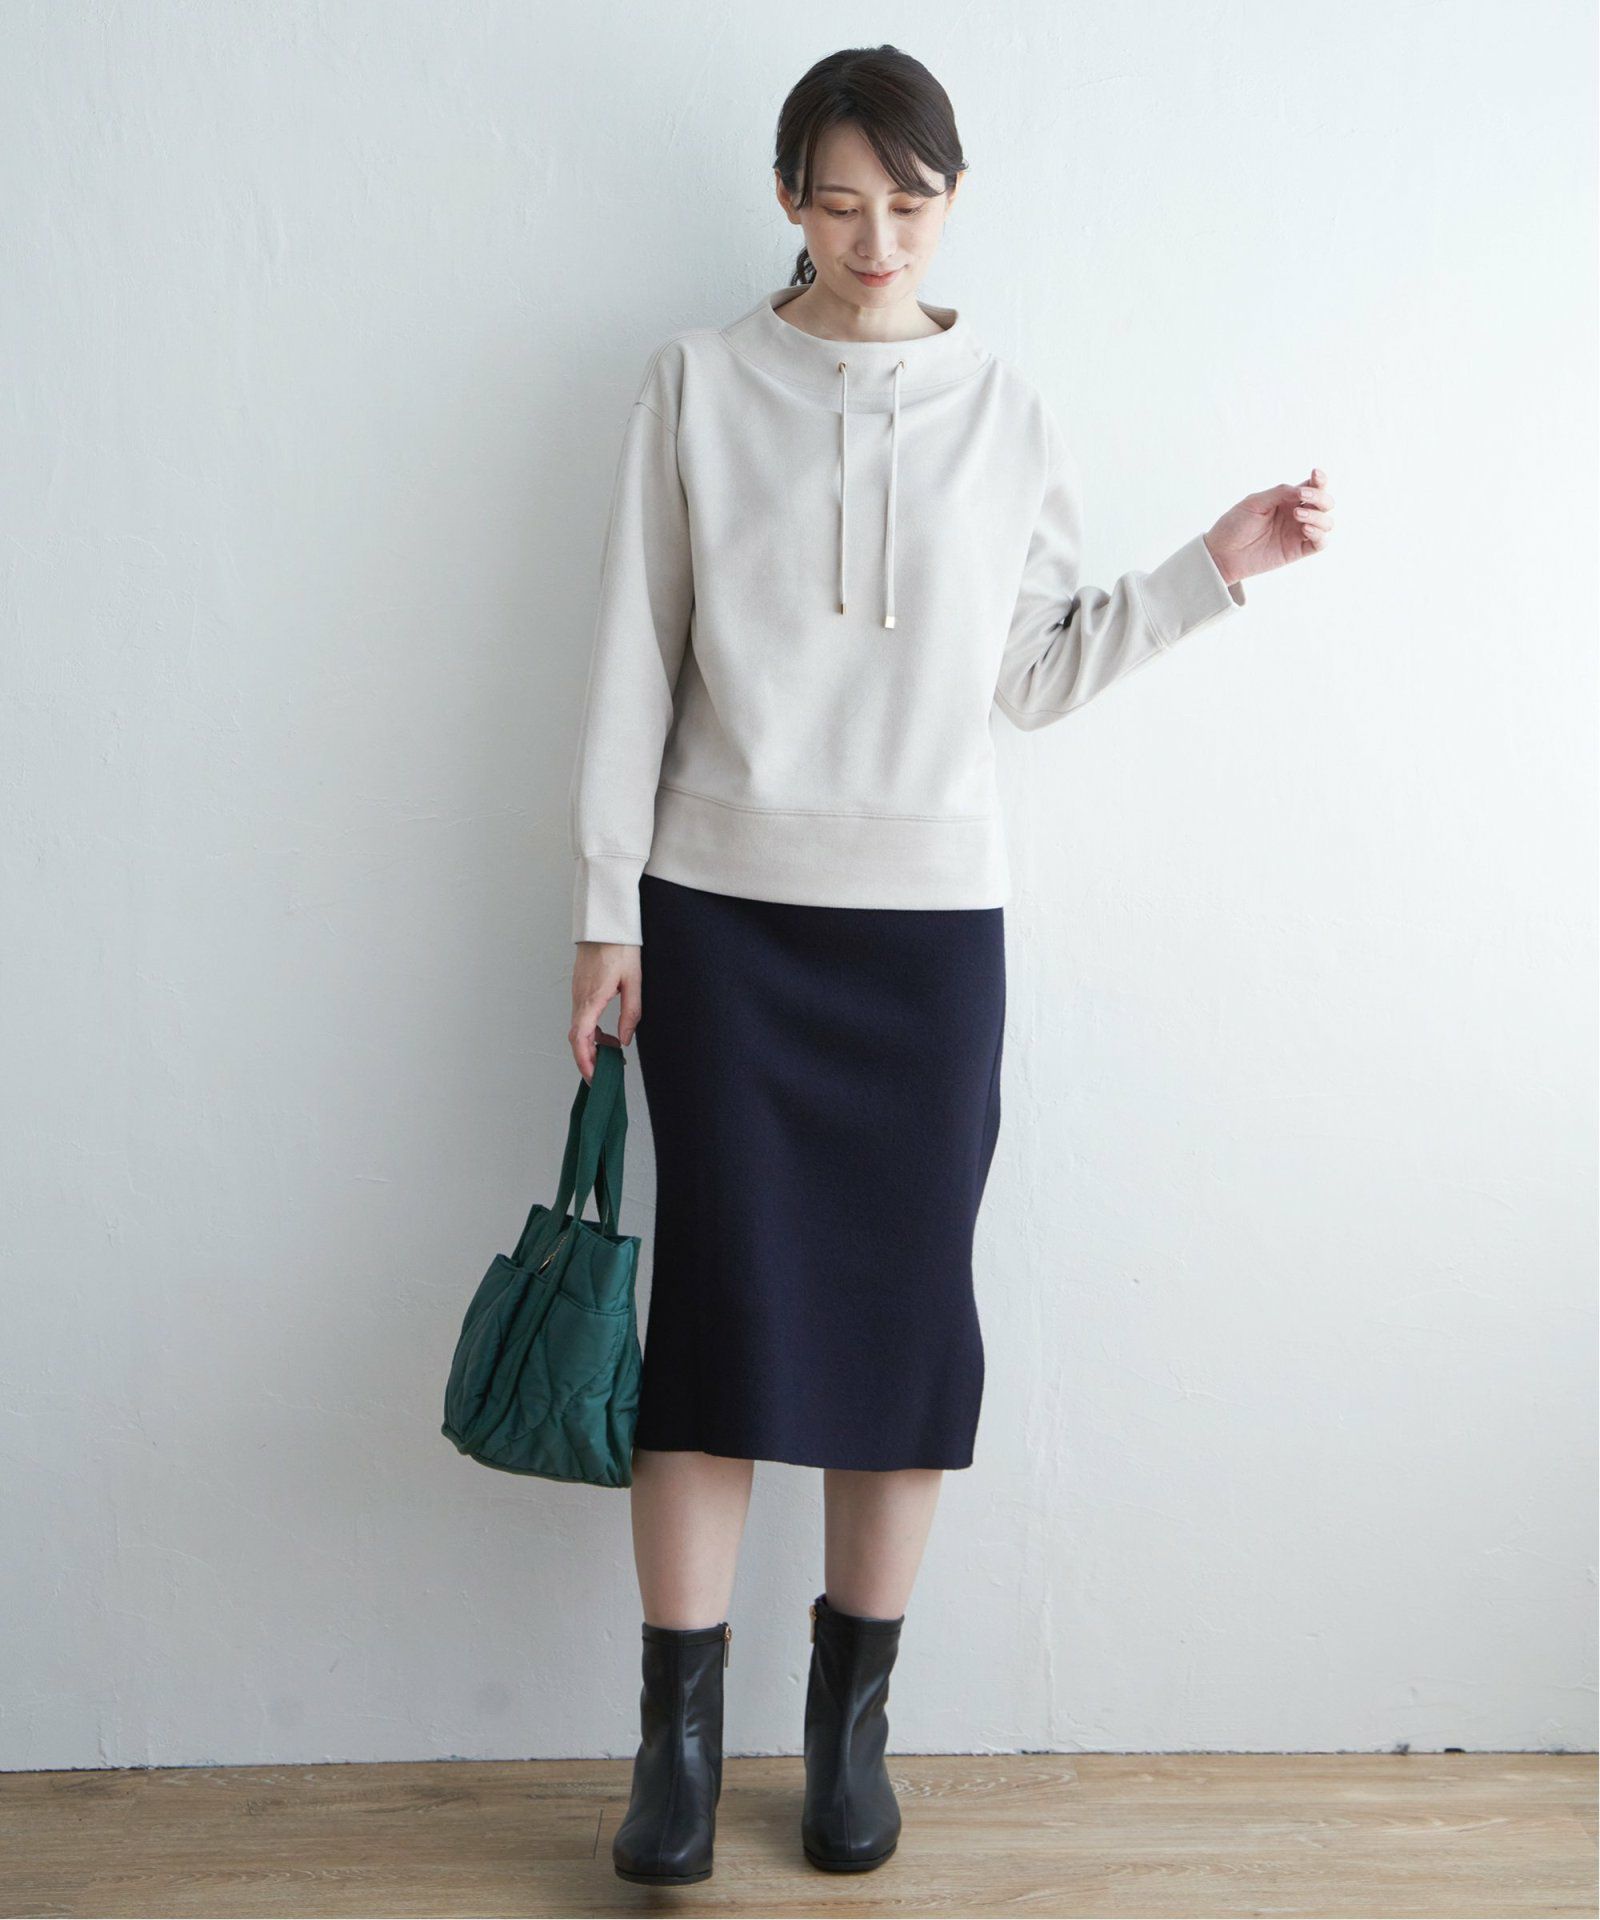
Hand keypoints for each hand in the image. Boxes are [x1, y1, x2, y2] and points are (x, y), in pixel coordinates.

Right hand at [570, 941, 641, 1083]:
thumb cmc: (621, 947)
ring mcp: (577, 992)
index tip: (594, 1077)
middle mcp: (579, 998)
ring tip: (612, 1055)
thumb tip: (625, 1040)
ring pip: (577, 1028)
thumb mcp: (634, 981)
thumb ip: (630, 1013)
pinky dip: (590, 1032)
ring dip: (591, 1046)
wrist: (606, 921)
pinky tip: (607, 1035)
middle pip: (576, 1038)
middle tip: (605, 1073)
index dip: (585, 1062)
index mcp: (591, 998)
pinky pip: (580, 1016)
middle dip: (588, 1059)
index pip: (580, 1038)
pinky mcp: (580, 988)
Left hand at [1203, 467, 1333, 586]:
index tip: (1315, 474)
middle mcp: (1296, 514)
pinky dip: (1319, 534)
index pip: (1313, 486)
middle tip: (1303, 497)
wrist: (1222, 553)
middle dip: (1320, 497)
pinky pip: (1320, 543)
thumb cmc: (1234, 525)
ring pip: (1326, 522)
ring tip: (1298, 515)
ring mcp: (1298, 533)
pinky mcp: (1297, 551)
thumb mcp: (1255, 503)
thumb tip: (1304, 490)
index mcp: (1287, 499)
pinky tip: (1304, 529)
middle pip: (1325, 502)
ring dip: (1318, 516)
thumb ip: (1280, 493)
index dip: (1320, 480)